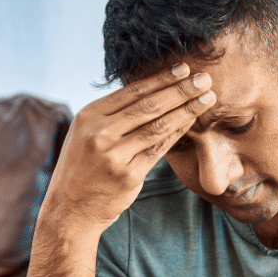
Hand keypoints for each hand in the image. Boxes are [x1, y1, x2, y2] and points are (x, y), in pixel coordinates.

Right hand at [42, 64, 216, 232]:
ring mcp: (114, 156)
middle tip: (204, 78)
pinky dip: (178, 133)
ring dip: (187, 110)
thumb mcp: (86, 134)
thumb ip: (112, 115)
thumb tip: (151, 91)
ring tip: (208, 98)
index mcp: (88, 117)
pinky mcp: (129, 176)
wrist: (69, 208)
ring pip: (158, 127)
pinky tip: (192, 122)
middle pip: (149, 106)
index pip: (132, 92)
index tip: (183, 68)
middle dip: (181, 90)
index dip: (161, 79)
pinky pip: (159, 150)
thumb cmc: (82, 167)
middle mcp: (99, 134)